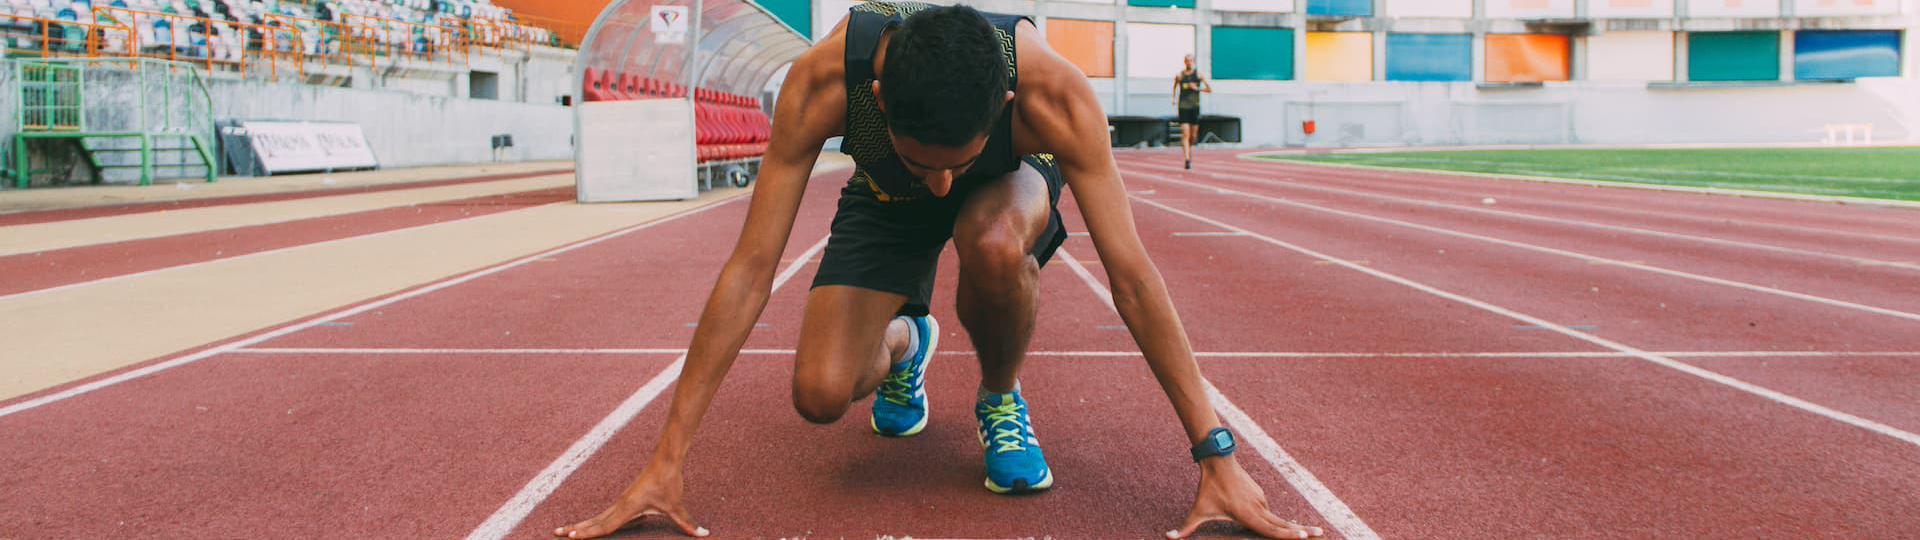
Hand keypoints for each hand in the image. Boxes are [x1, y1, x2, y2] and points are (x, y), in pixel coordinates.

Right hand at [554, 464, 707, 538]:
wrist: (666, 459)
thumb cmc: (669, 481)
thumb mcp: (677, 506)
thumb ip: (688, 523)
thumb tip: (704, 535)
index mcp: (628, 507)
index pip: (605, 525)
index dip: (589, 533)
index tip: (572, 537)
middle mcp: (620, 504)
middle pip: (594, 521)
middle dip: (576, 529)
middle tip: (556, 534)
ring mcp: (621, 501)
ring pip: (597, 517)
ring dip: (581, 524)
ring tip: (564, 531)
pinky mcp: (624, 499)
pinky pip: (605, 514)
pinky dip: (593, 521)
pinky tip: (587, 526)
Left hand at [1167, 458, 1324, 539]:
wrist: (1218, 461)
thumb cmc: (1208, 488)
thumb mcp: (1197, 511)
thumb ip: (1185, 527)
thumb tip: (1167, 537)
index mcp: (1248, 515)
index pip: (1272, 529)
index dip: (1288, 535)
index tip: (1306, 537)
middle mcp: (1259, 508)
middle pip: (1283, 524)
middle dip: (1302, 531)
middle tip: (1320, 534)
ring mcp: (1261, 500)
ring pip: (1276, 518)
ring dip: (1292, 527)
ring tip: (1311, 533)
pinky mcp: (1260, 495)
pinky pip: (1269, 511)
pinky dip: (1278, 520)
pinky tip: (1285, 524)